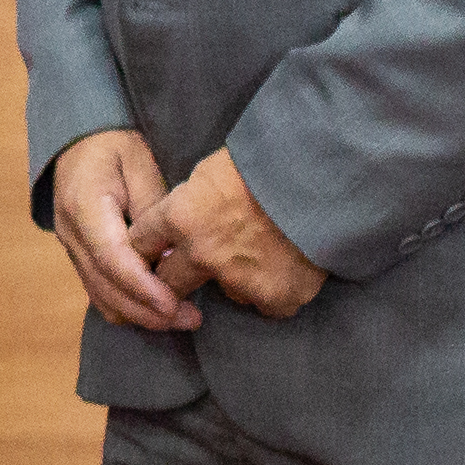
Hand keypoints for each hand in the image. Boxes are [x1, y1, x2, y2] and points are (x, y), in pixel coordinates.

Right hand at [48, 128, 201, 331]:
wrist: (77, 145)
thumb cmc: (114, 148)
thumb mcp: (140, 164)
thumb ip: (153, 209)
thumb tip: (170, 256)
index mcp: (84, 206)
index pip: (111, 258)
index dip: (142, 286)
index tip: (173, 304)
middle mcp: (71, 234)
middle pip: (105, 287)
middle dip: (147, 311)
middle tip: (190, 320)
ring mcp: (71, 250)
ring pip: (100, 297)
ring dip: (139, 315)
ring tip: (181, 318)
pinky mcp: (79, 259)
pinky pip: (99, 293)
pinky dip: (128, 306)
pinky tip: (157, 308)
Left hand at [132, 148, 326, 316]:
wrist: (324, 177)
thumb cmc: (268, 161)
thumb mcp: (212, 170)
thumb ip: (191, 200)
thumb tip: (181, 219)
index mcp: (180, 217)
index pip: (140, 243)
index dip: (146, 247)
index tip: (151, 251)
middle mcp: (203, 254)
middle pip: (169, 282)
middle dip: (176, 277)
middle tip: (197, 267)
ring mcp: (238, 280)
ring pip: (226, 292)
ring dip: (238, 279)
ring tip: (266, 252)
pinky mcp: (275, 297)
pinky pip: (268, 304)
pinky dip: (277, 291)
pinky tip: (291, 268)